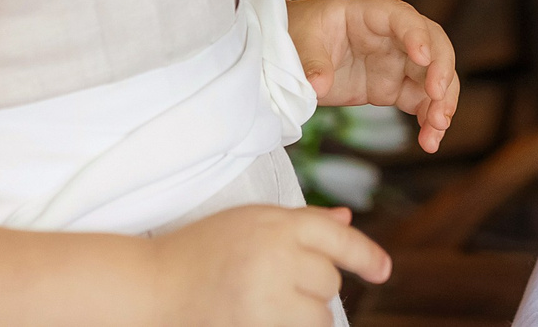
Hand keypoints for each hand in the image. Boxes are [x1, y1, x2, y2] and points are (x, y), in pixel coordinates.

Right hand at [152, 203, 386, 326]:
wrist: (154, 287)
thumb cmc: (202, 250)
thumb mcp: (251, 221)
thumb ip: (302, 223)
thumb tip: (346, 220)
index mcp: (275, 223)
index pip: (337, 238)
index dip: (365, 255)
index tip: (383, 271)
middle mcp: (276, 258)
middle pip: (329, 280)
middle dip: (314, 284)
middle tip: (275, 281)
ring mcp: (266, 299)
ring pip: (320, 314)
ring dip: (306, 313)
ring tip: (270, 302)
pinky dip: (293, 326)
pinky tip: (268, 316)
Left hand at [286, 0, 458, 153]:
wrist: (290, 52)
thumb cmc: (299, 33)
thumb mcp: (300, 42)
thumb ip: (312, 62)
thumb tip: (318, 85)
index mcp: (372, 14)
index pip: (404, 18)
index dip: (417, 35)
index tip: (423, 59)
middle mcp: (393, 36)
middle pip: (434, 45)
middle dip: (442, 70)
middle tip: (437, 98)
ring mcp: (396, 62)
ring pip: (433, 77)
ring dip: (442, 102)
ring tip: (437, 130)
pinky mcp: (393, 88)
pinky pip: (420, 102)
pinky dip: (429, 120)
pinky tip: (430, 141)